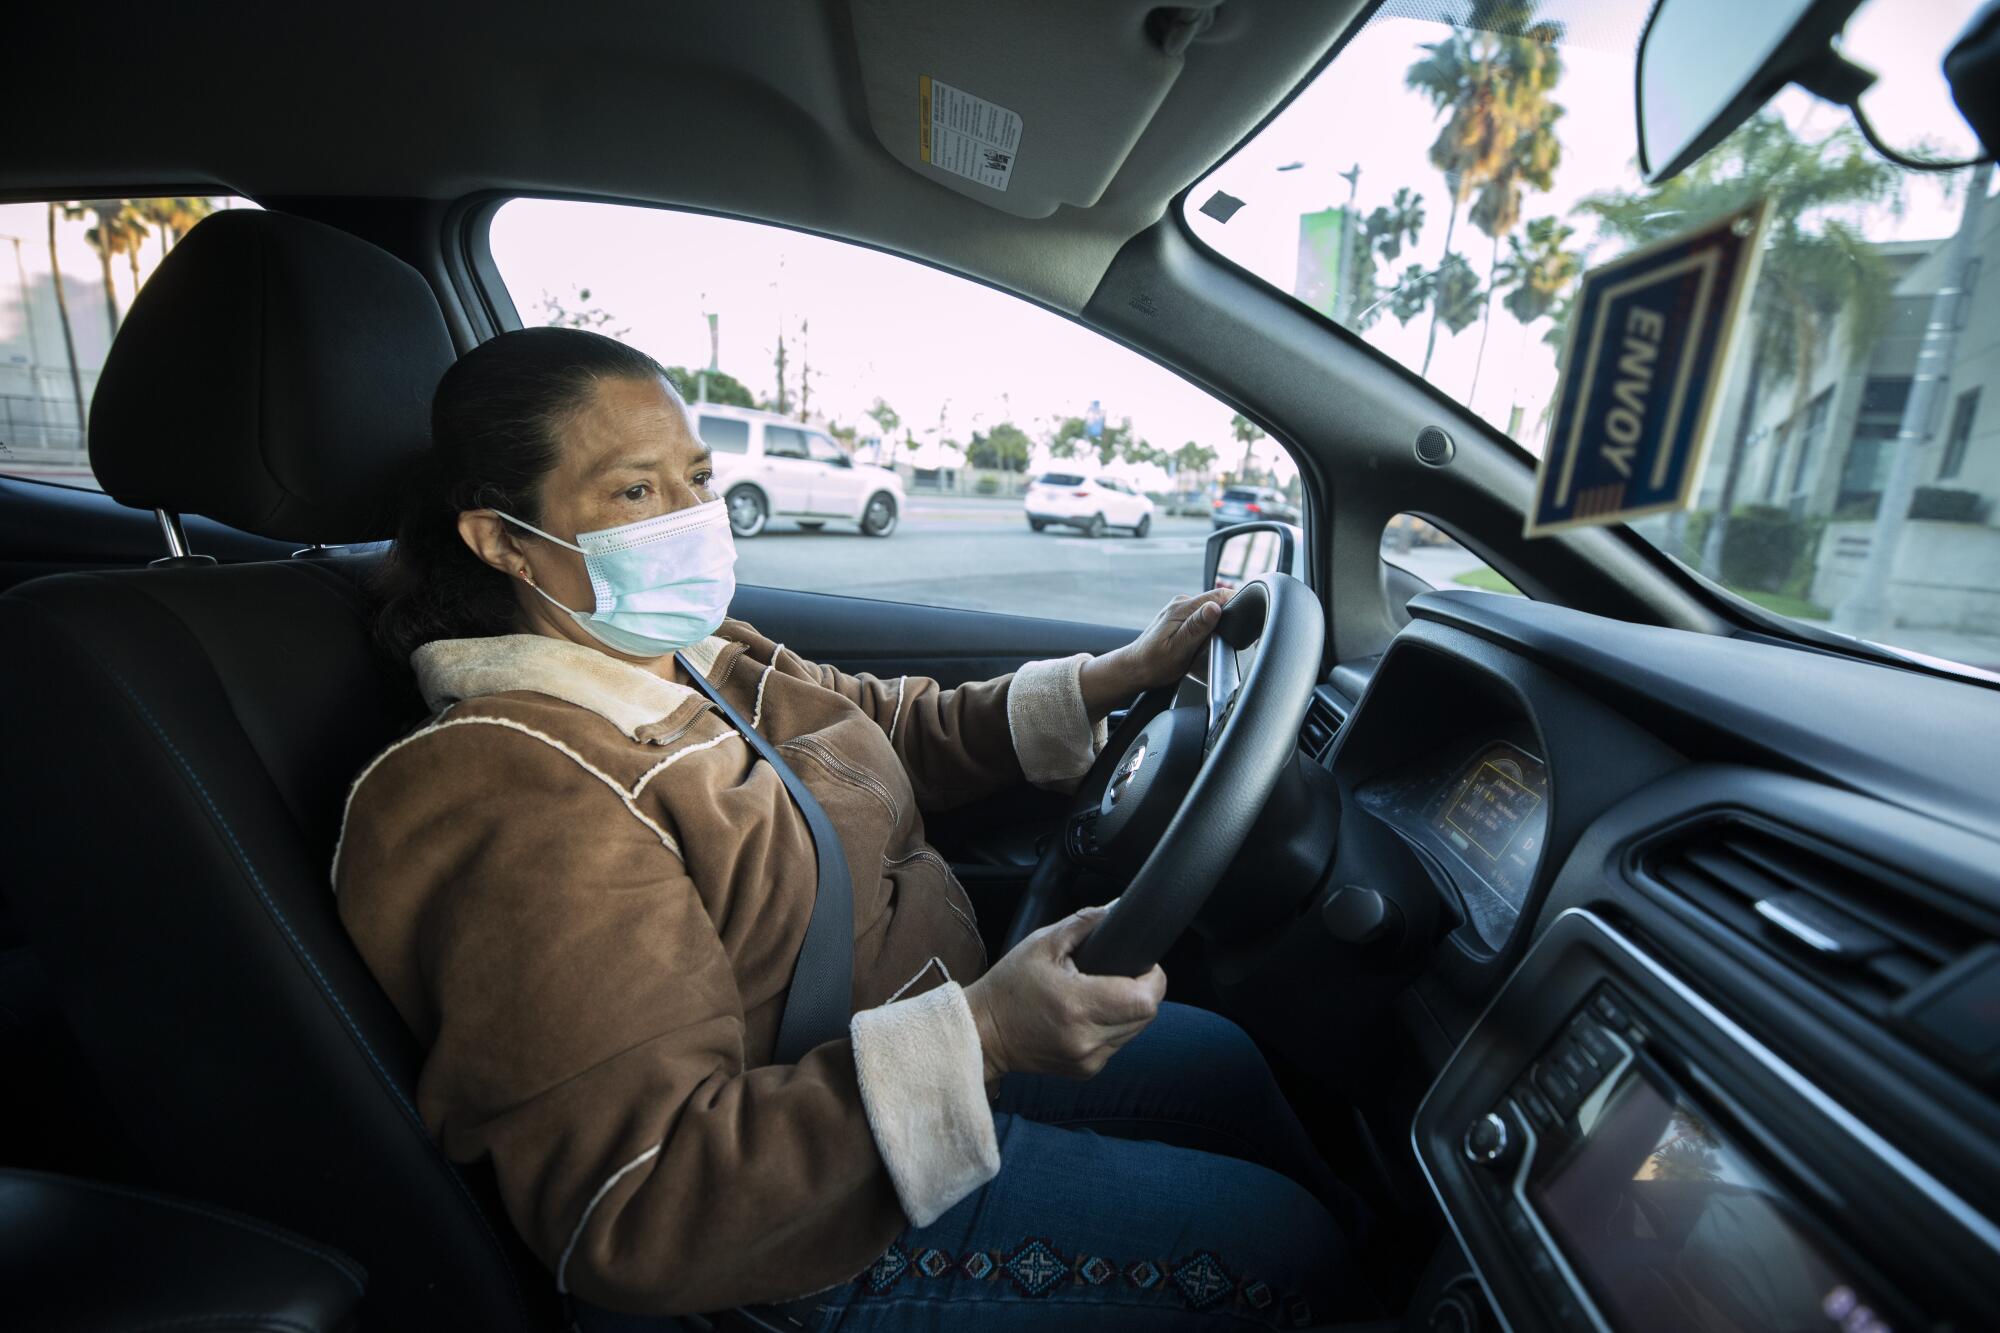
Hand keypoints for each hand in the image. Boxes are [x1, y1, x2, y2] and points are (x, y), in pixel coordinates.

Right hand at [963, 905, 1165, 1081]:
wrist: (983, 1033)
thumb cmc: (1008, 987)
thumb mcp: (1041, 944)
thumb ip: (1083, 922)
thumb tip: (1117, 909)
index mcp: (1077, 1005)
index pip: (1145, 998)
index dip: (1151, 976)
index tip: (1139, 963)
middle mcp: (1086, 1038)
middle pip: (1147, 1015)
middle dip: (1142, 991)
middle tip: (1119, 973)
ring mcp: (1088, 1059)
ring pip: (1136, 1031)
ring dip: (1129, 1010)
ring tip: (1101, 993)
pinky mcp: (1086, 1070)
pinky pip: (1118, 1044)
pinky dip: (1113, 1027)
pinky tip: (1089, 1015)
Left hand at [1078, 589, 1229, 715]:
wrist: (1135, 669)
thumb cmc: (1154, 664)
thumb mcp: (1179, 649)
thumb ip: (1197, 627)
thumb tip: (1215, 608)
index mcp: (1182, 607)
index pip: (1220, 595)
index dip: (1237, 605)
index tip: (1242, 623)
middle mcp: (1181, 604)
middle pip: (1217, 603)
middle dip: (1226, 621)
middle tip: (1219, 644)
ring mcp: (1180, 610)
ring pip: (1211, 612)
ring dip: (1216, 628)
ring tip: (1206, 647)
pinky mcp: (1181, 618)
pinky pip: (1202, 619)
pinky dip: (1207, 632)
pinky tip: (1199, 646)